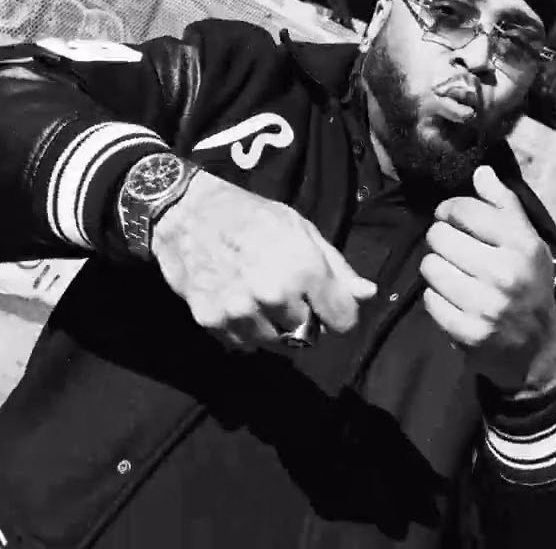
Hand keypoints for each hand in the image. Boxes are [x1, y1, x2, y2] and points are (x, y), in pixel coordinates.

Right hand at [152, 172, 375, 348]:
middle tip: (286, 293)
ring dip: (274, 328)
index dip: (339, 312)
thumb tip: (368, 295)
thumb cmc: (251, 215)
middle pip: (308, 335)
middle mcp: (274, 296)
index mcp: (303, 270)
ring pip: (276, 343)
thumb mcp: (301, 229)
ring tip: (260, 297)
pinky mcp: (212, 322)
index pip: (342, 321)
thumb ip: (337, 268)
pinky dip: (245, 331)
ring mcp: (241, 312)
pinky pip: (243, 344)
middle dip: (304, 319)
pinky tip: (237, 303)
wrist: (187, 212)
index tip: (328, 303)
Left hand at [421, 166, 555, 396]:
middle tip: (453, 250)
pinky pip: (430, 300)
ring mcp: (486, 306)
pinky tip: (453, 300)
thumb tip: (481, 172)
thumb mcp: (528, 245)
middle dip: (441, 240)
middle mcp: (505, 274)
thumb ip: (504, 207)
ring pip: (430, 267)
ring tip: (452, 274)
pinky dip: (436, 298)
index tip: (451, 218)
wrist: (537, 351)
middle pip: (440, 237)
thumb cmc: (530, 288)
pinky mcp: (468, 332)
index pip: (464, 211)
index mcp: (523, 247)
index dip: (449, 210)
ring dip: (436, 269)